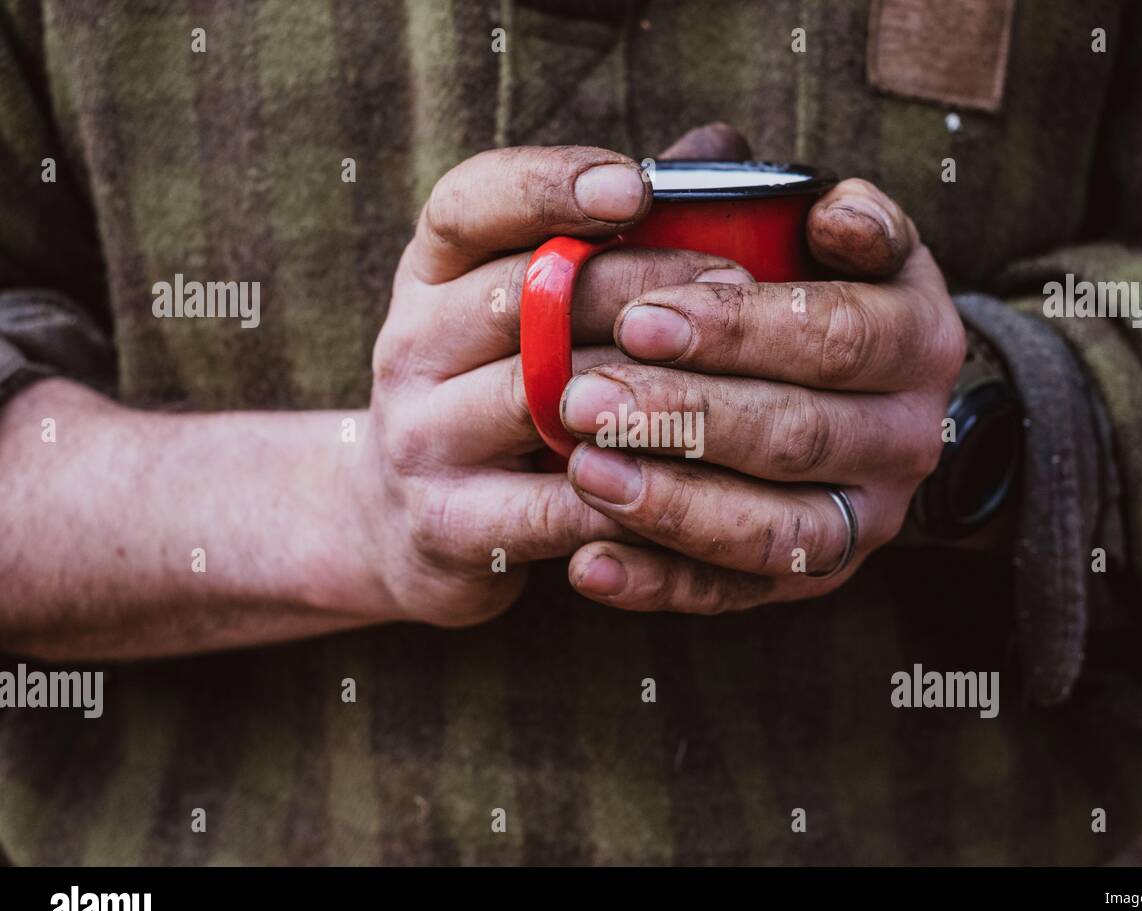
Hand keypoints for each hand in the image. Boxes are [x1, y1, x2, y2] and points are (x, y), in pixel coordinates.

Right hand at [346, 144, 754, 626]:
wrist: (404, 529)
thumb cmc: (500, 396)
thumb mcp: (529, 310)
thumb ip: (615, 233)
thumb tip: (719, 147)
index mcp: (430, 278)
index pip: (466, 205)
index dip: (547, 185)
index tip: (636, 185)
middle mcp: (411, 348)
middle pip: (521, 297)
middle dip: (636, 284)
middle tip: (734, 287)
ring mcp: (421, 439)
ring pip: (538, 399)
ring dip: (643, 388)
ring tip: (732, 383)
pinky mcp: (450, 527)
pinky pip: (557, 505)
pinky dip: (634, 494)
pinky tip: (703, 483)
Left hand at [560, 174, 965, 612]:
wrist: (848, 396)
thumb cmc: (801, 292)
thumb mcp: (814, 236)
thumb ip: (785, 202)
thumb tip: (762, 178)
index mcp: (916, 335)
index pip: (839, 334)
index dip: (741, 330)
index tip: (641, 318)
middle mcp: (908, 435)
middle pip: (800, 433)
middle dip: (686, 416)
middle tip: (583, 396)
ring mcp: (868, 518)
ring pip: (778, 531)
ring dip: (674, 505)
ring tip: (582, 472)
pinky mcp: (815, 574)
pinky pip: (741, 593)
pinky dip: (662, 585)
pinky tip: (588, 566)